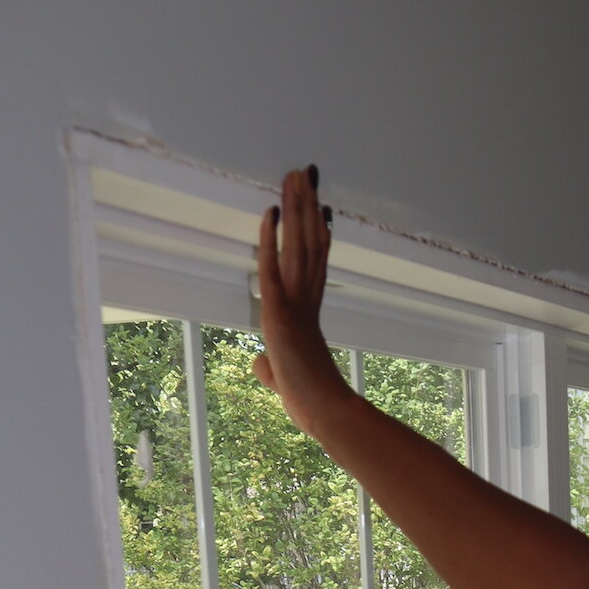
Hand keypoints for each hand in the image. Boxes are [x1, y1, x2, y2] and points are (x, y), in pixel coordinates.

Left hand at [252, 166, 351, 438]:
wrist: (328, 414)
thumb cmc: (312, 404)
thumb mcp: (282, 381)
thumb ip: (270, 368)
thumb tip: (260, 365)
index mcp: (308, 316)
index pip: (315, 267)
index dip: (318, 236)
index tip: (321, 210)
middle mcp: (307, 303)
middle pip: (309, 245)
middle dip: (307, 207)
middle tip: (306, 174)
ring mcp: (296, 305)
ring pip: (298, 246)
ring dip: (296, 209)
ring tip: (296, 176)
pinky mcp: (281, 313)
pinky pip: (273, 269)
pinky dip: (271, 239)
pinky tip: (271, 211)